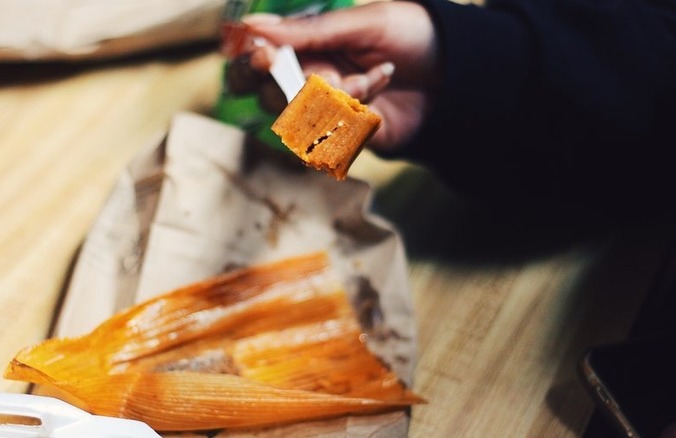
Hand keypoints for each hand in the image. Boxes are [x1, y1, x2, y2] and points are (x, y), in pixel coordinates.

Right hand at [232, 1, 439, 152]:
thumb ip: (309, 31)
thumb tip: (253, 26)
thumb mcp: (364, 23)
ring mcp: (330, 113)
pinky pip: (334, 140)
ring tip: (378, 76)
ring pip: (304, 121)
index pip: (257, 61)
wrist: (460, 75)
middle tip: (328, 76)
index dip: (251, 63)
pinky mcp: (350, 139)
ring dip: (339, 99)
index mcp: (307, 46)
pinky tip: (382, 93)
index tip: (264, 57)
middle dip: (297, 86)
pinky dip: (358, 117)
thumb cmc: (414, 36)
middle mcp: (311, 80)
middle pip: (270, 98)